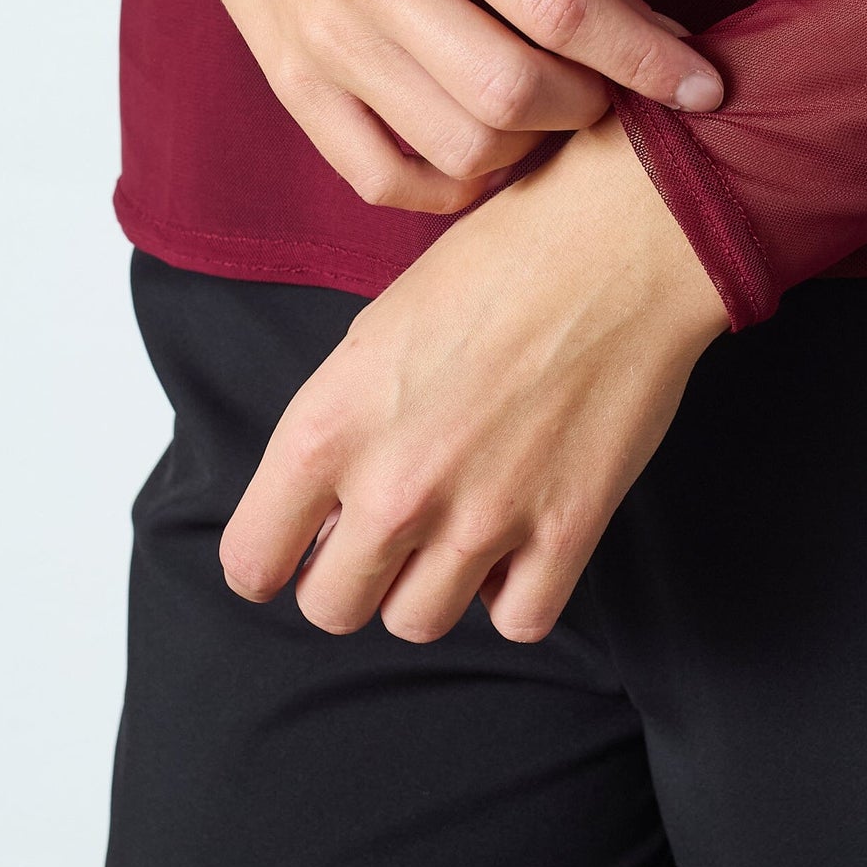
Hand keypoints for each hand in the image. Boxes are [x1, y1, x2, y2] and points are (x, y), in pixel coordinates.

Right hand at [116, 0, 723, 212]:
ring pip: (460, 147)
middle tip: (599, 93)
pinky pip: (389, 180)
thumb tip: (672, 44)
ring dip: (527, 151)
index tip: (703, 87)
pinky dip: (454, 185)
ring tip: (537, 116)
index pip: (561, 3)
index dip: (644, 58)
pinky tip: (477, 150)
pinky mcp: (296, 91)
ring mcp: (327, 41)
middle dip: (587, 109)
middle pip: (512, 91)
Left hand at [218, 107, 731, 641]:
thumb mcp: (376, 331)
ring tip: (455, 525)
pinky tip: (519, 539)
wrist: (616, 243)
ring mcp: (482, 517)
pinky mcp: (566, 530)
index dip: (271, 557)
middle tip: (384, 531)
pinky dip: (514, 592)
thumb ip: (339, 430)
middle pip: (333, 607)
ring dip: (429, 584)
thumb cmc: (495, 263)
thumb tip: (329, 514)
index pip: (250, 561)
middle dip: (350, 575)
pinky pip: (518, 621)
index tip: (300, 544)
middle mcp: (394, 485)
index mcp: (329, 425)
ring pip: (417, 623)